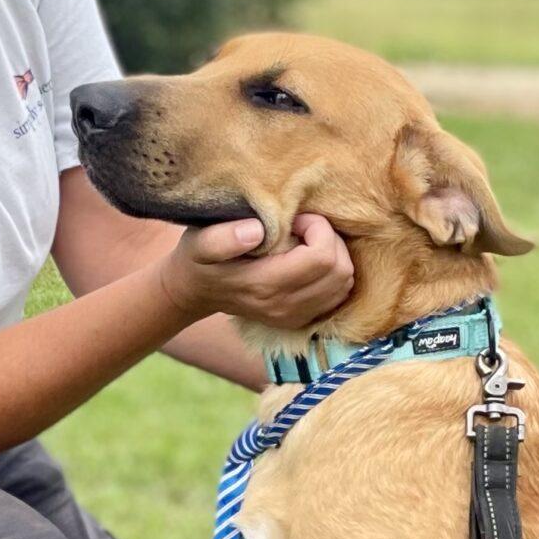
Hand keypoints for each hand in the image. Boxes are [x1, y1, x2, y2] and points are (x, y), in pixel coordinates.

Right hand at [158, 211, 353, 329]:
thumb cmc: (199, 258)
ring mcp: (294, 317)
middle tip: (303, 228)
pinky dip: (333, 273)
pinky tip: (310, 260)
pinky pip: (338, 295)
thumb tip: (257, 231)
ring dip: (333, 255)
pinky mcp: (300, 320)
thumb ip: (224, 238)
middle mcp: (284, 307)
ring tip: (306, 242)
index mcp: (265, 285)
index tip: (295, 219)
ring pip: (344, 283)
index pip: (322, 257)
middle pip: (340, 271)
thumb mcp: (200, 242)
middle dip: (329, 240)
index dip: (318, 229)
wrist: (194, 292)